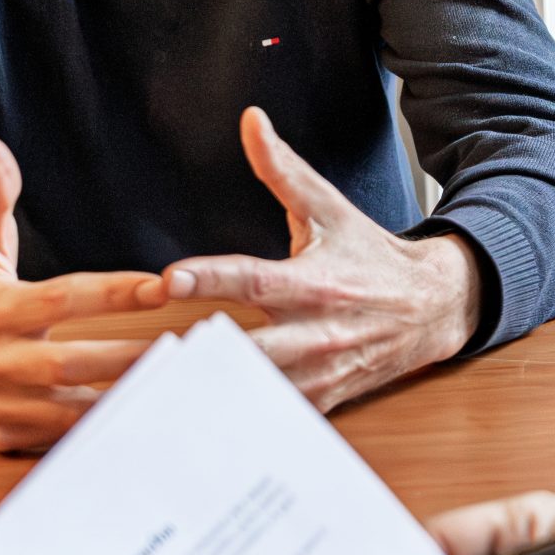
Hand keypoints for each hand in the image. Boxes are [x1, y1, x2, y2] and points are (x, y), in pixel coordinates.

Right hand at [0, 139, 164, 451]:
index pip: (63, 298)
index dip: (114, 293)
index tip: (164, 286)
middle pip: (72, 362)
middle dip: (131, 357)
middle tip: (192, 350)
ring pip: (68, 411)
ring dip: (123, 402)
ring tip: (180, 391)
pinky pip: (56, 440)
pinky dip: (99, 434)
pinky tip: (145, 422)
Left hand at [161, 107, 481, 412]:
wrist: (434, 308)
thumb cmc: (371, 258)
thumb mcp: (329, 209)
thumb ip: (282, 170)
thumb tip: (250, 121)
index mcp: (311, 282)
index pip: (254, 280)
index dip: (210, 281)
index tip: (166, 280)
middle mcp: (312, 333)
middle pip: (240, 351)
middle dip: (182, 359)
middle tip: (120, 363)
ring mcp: (315, 375)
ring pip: (248, 394)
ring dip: (194, 399)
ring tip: (130, 405)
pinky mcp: (318, 402)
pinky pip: (265, 420)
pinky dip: (224, 426)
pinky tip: (177, 434)